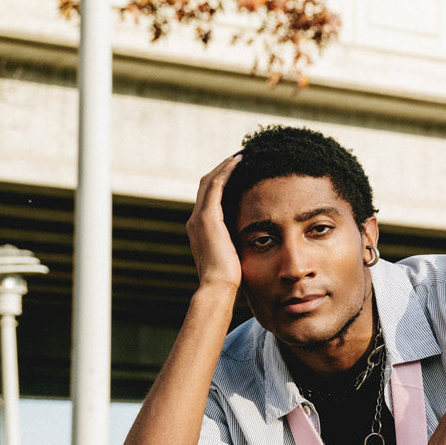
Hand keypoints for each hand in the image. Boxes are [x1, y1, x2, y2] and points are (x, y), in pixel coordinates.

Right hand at [186, 154, 243, 291]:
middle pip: (206, 186)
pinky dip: (226, 172)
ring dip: (225, 167)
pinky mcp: (207, 217)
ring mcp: (199, 218)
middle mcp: (195, 221)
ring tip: (241, 157)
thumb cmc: (228, 280)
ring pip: (210, 181)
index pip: (209, 199)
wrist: (218, 287)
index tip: (238, 175)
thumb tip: (250, 245)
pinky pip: (216, 185)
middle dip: (222, 171)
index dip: (222, 184)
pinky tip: (238, 162)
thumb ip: (235, 246)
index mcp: (200, 230)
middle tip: (240, 160)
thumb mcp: (232, 258)